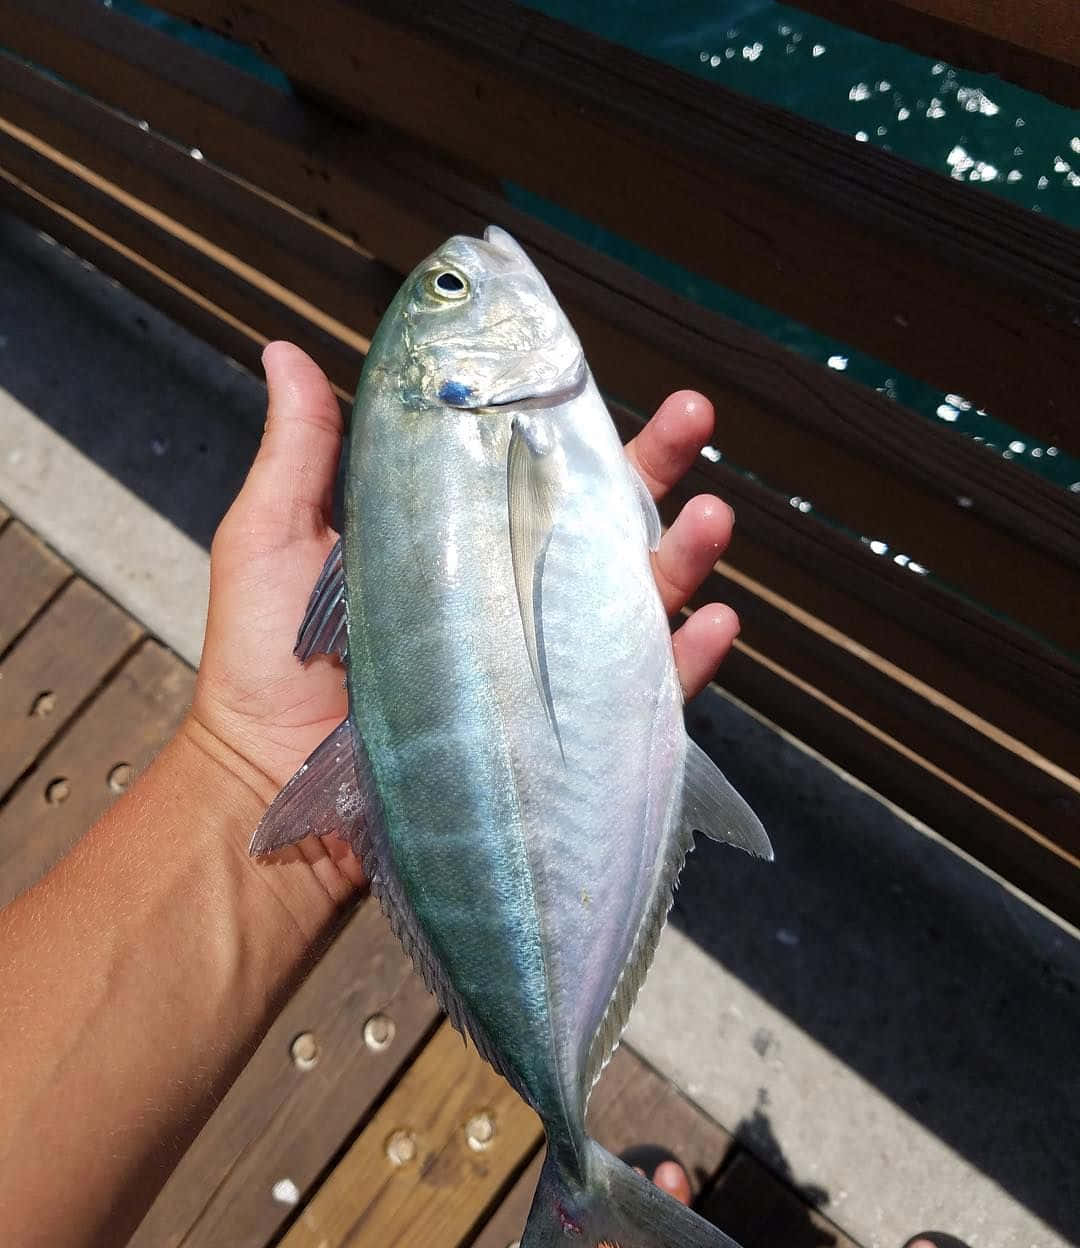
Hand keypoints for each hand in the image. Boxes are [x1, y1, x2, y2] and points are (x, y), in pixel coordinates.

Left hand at [189, 343, 739, 900]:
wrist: (274, 783)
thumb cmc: (266, 663)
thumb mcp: (275, 540)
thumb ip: (301, 453)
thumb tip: (286, 348)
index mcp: (456, 540)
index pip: (524, 466)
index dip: (564, 416)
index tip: (585, 364)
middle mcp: (508, 592)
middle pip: (598, 517)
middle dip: (656, 463)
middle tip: (694, 414)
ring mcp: (541, 661)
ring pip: (635, 596)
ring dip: (685, 554)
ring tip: (715, 516)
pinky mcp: (561, 732)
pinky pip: (640, 693)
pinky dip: (686, 661)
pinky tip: (715, 624)